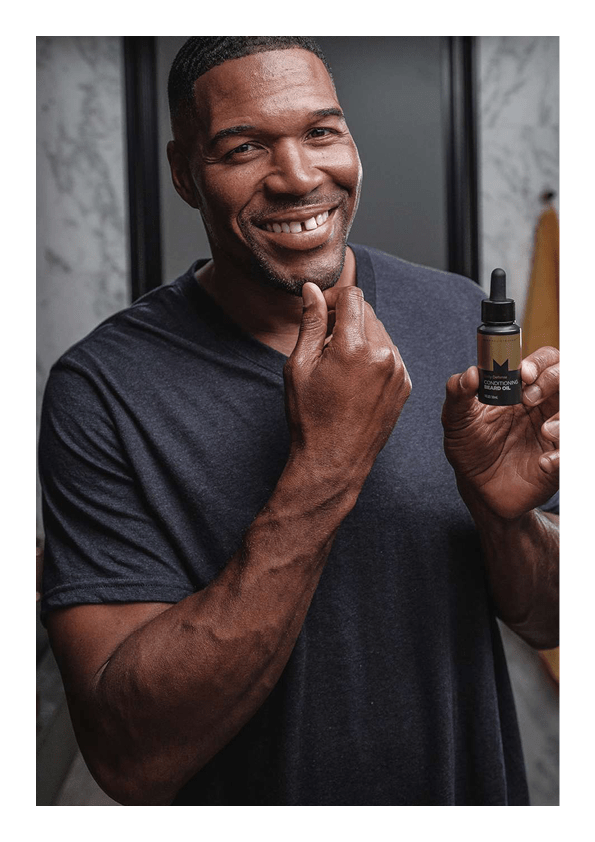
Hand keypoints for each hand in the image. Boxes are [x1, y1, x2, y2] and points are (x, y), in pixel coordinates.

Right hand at [284, 283, 410, 482]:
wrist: (334, 460)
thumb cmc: (311, 417)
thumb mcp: (299, 366)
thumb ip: (310, 323)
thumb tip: (312, 291)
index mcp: (354, 346)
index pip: (352, 296)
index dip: (333, 297)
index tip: (321, 309)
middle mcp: (383, 354)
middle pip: (366, 313)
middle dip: (344, 317)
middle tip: (322, 340)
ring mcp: (398, 371)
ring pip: (379, 333)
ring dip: (359, 337)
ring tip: (337, 364)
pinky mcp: (404, 385)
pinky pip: (389, 355)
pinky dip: (372, 356)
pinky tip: (354, 379)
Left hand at [441, 346, 558, 518]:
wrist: (476, 486)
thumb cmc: (470, 446)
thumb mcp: (457, 419)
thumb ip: (458, 393)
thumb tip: (472, 372)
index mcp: (524, 389)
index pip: (546, 361)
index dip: (541, 362)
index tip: (524, 373)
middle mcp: (546, 406)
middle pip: (569, 378)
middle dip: (554, 381)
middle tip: (528, 398)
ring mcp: (556, 433)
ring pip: (578, 414)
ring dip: (566, 419)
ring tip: (546, 431)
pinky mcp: (559, 461)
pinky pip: (572, 454)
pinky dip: (563, 457)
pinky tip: (544, 463)